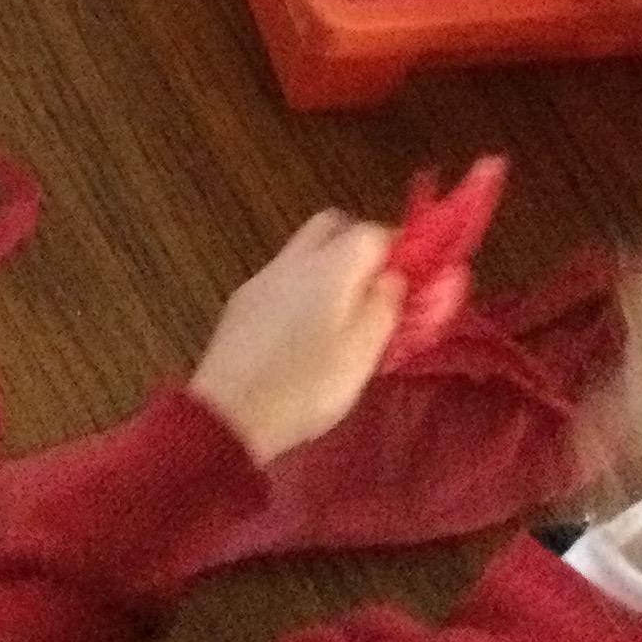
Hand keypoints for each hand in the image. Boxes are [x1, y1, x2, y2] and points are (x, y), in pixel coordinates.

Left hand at [188, 213, 404, 466]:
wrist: (229, 414)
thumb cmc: (307, 384)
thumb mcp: (364, 350)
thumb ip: (388, 304)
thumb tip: (397, 275)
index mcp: (333, 263)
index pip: (376, 231)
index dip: (400, 250)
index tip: (412, 280)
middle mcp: (296, 257)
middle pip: (333, 227)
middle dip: (360, 246)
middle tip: (377, 287)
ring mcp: (263, 277)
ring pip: (304, 252)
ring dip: (328, 269)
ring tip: (342, 315)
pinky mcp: (241, 302)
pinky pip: (282, 280)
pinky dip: (301, 290)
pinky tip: (303, 330)